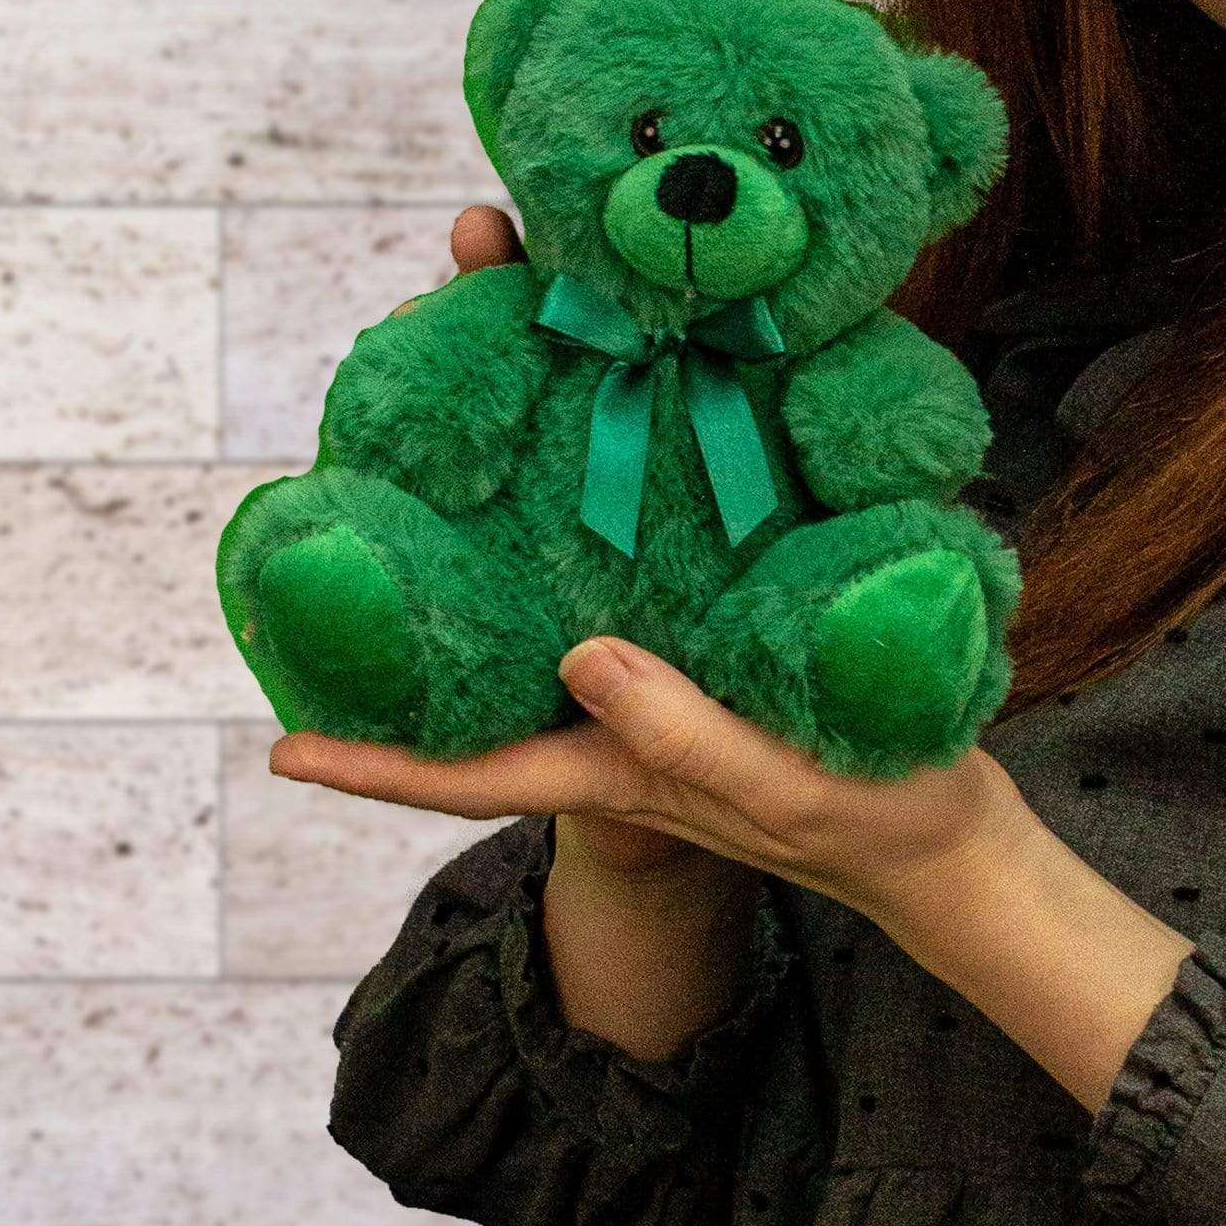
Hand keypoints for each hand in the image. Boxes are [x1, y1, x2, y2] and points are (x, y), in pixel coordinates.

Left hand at [294, 197, 1038, 919]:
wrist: (943, 826)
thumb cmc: (869, 817)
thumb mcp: (776, 785)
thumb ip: (683, 735)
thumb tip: (580, 658)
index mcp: (611, 765)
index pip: (469, 774)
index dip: (374, 764)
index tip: (283, 750)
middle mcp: (610, 712)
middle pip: (489, 653)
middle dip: (419, 571)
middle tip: (361, 455)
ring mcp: (657, 671)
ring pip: (546, 598)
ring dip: (499, 509)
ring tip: (460, 399)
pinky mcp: (711, 631)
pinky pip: (627, 571)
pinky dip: (595, 510)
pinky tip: (592, 441)